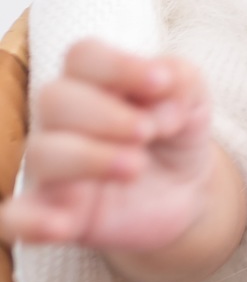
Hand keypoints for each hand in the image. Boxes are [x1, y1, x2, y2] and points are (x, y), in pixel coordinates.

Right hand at [0, 39, 215, 253]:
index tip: (162, 84)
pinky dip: (32, 221)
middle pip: (54, 98)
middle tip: (147, 132)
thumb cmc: (176, 132)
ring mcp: (55, 167)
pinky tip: (64, 225)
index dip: (119, 66)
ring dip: (89, 158)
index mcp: (95, 80)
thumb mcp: (193, 99)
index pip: (83, 57)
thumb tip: (163, 82)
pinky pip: (16, 217)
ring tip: (135, 167)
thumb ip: (181, 79)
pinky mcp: (53, 213)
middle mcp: (64, 119)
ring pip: (42, 152)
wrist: (184, 191)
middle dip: (105, 113)